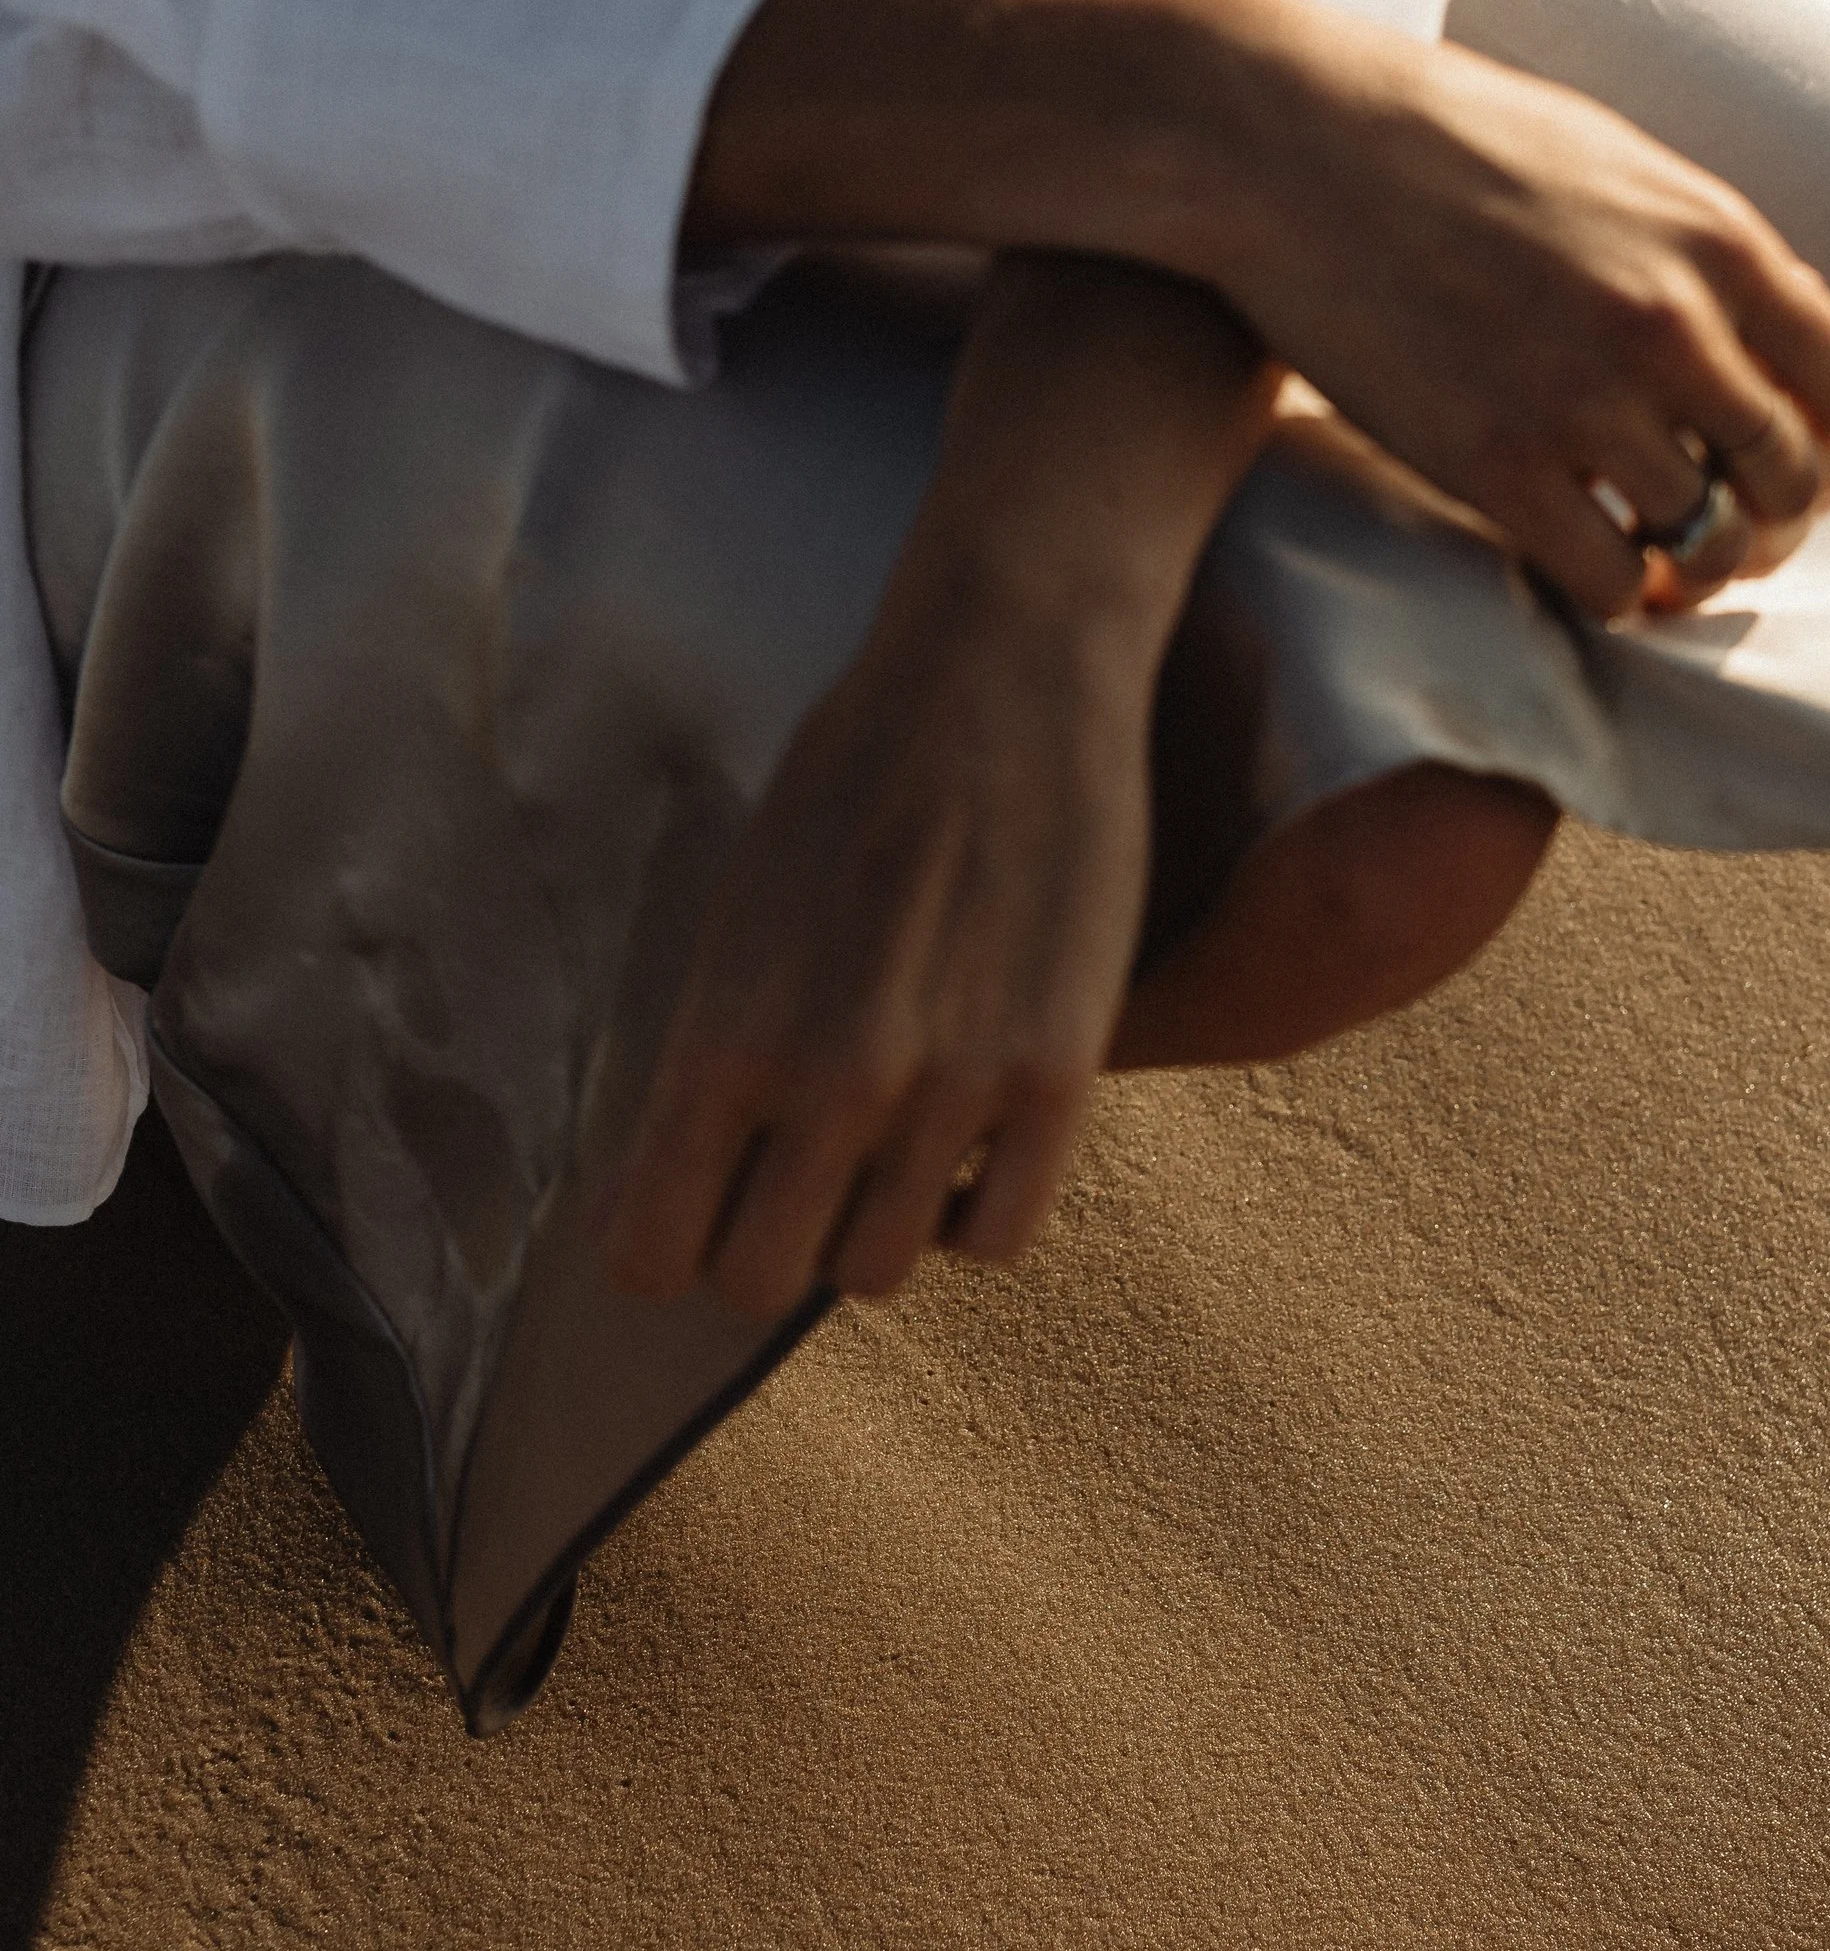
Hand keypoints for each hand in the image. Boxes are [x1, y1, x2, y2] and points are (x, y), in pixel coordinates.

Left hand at [598, 257, 1275, 1317]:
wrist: (1002, 670)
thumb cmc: (852, 775)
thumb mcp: (736, 910)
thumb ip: (710, 1055)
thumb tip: (669, 1184)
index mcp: (721, 1033)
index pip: (650, 1251)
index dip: (662, 1247)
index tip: (690, 1216)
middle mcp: (830, 1079)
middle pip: (759, 1280)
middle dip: (763, 1246)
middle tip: (789, 1182)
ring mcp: (951, 1087)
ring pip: (878, 1273)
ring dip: (870, 1228)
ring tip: (884, 1149)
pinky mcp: (1057, 1078)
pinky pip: (998, 1237)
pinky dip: (971, 1214)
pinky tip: (965, 1148)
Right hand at [1211, 12, 1829, 621]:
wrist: (1288, 146)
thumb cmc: (1441, 139)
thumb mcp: (1613, 163)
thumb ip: (1697, 251)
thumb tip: (1760, 333)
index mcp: (1717, 241)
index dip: (1828, 457)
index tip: (1789, 479)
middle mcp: (1672, 327)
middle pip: (1784, 481)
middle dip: (1768, 527)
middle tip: (1724, 543)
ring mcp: (1587, 402)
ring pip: (1704, 543)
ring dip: (1689, 570)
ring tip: (1653, 565)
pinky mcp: (1498, 466)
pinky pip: (1608, 582)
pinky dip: (1615, 596)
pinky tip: (1588, 574)